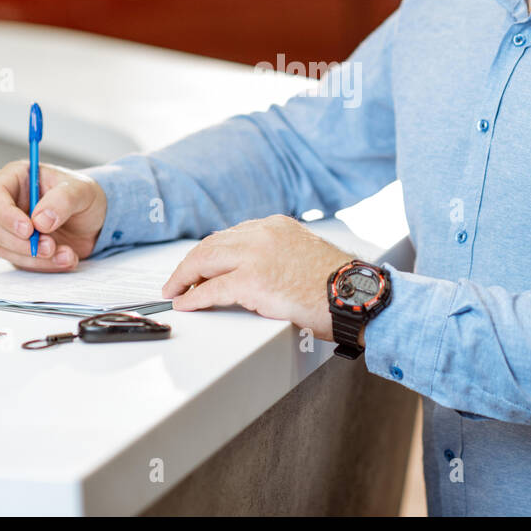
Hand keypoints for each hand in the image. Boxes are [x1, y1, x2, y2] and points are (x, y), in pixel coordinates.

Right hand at [0, 160, 105, 270]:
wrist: (95, 221)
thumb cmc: (83, 196)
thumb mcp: (82, 190)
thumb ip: (63, 200)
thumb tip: (40, 221)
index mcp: (16, 178)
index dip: (5, 214)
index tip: (28, 229)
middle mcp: (7, 202)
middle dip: (21, 242)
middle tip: (50, 246)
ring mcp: (9, 228)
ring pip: (4, 248)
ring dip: (35, 257)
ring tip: (66, 253)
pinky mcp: (17, 249)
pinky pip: (20, 262)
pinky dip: (43, 266)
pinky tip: (66, 258)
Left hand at [161, 214, 352, 341]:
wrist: (356, 296)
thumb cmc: (338, 285)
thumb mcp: (305, 254)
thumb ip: (278, 254)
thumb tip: (256, 273)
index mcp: (276, 226)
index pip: (231, 235)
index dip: (209, 253)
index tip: (199, 265)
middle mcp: (263, 233)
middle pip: (211, 244)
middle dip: (189, 264)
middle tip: (177, 281)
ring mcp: (256, 256)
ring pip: (205, 261)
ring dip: (184, 278)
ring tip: (174, 292)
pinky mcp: (252, 282)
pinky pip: (212, 290)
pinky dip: (194, 298)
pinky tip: (186, 304)